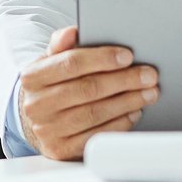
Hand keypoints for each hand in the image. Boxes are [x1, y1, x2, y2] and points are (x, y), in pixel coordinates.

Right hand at [16, 25, 159, 160]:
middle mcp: (36, 105)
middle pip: (87, 89)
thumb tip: (73, 32)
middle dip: (124, 80)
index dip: (102, 59)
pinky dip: (120, 123)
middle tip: (148, 75)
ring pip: (95, 113)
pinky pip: (97, 136)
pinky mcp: (61, 150)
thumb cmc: (50, 86)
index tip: (128, 56)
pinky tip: (134, 111)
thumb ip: (62, 44)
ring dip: (127, 102)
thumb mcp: (50, 62)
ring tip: (148, 92)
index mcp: (32, 77)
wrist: (33, 121)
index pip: (71, 63)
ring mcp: (48, 130)